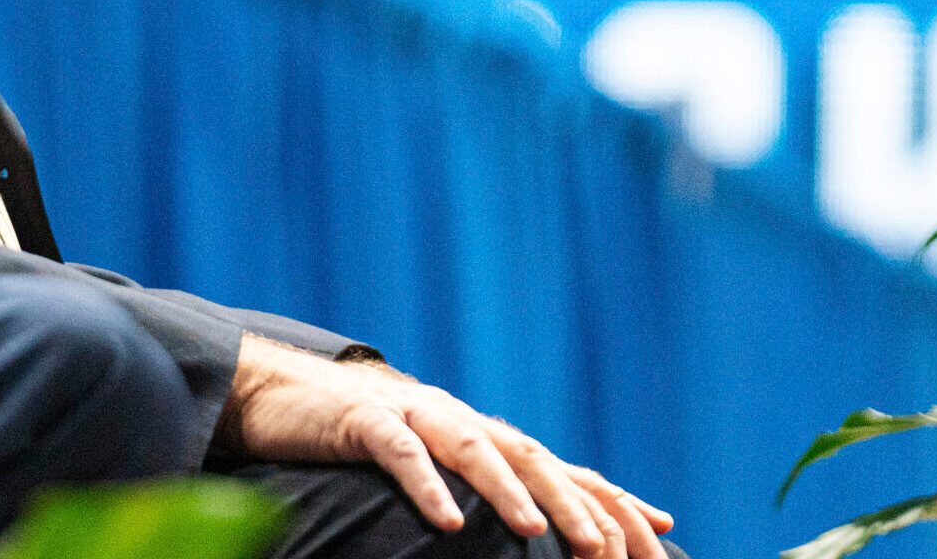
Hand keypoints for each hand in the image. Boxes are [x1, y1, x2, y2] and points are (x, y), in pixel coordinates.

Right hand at [218, 336, 672, 558]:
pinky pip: (401, 452)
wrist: (276, 392)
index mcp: (479, 433)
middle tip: (610, 549)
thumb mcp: (426, 463)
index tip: (660, 531)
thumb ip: (477, 488)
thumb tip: (534, 525)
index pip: (557, 464)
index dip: (609, 495)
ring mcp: (412, 414)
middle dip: (574, 502)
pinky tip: (448, 520)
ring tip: (537, 530)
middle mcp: (457, 418)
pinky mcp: (363, 421)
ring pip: (474, 447)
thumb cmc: (357, 438)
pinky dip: (427, 484)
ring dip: (510, 489)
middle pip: (529, 454)